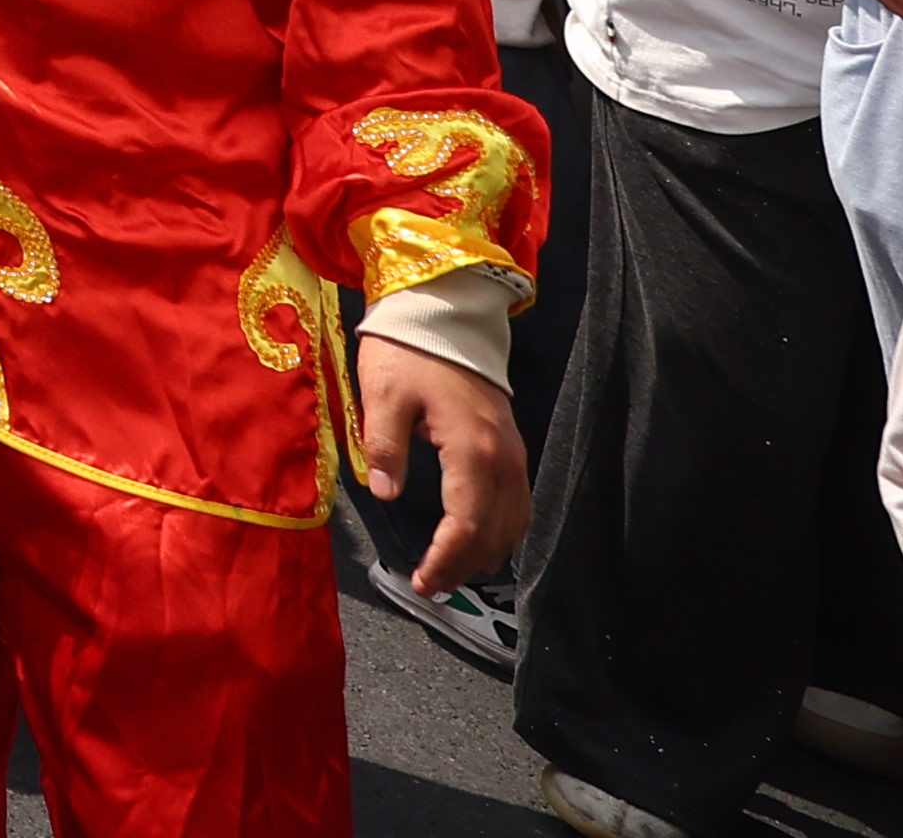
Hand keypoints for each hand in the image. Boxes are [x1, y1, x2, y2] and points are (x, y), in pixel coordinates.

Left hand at [355, 336, 528, 593]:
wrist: (445, 315)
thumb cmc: (408, 352)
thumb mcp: (383, 394)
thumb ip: (385, 447)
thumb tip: (384, 493)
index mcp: (473, 450)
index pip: (466, 524)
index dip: (445, 559)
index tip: (421, 581)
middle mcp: (504, 459)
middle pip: (494, 532)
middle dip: (463, 566)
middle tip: (431, 587)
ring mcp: (514, 454)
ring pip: (514, 523)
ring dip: (485, 553)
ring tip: (451, 574)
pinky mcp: (512, 448)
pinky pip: (519, 504)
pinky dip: (502, 531)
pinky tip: (481, 543)